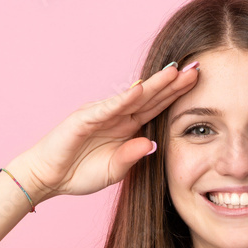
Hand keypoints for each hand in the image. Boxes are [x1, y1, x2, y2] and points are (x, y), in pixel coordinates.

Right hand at [9, 63, 198, 201]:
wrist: (49, 178)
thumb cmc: (80, 173)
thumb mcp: (115, 170)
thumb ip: (133, 156)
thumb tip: (153, 144)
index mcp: (128, 127)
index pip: (157, 108)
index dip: (176, 96)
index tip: (198, 84)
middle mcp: (117, 116)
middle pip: (150, 97)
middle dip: (172, 83)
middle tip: (196, 69)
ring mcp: (101, 114)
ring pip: (132, 97)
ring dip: (153, 84)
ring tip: (174, 71)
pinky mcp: (84, 119)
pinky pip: (107, 108)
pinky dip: (123, 99)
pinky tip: (140, 89)